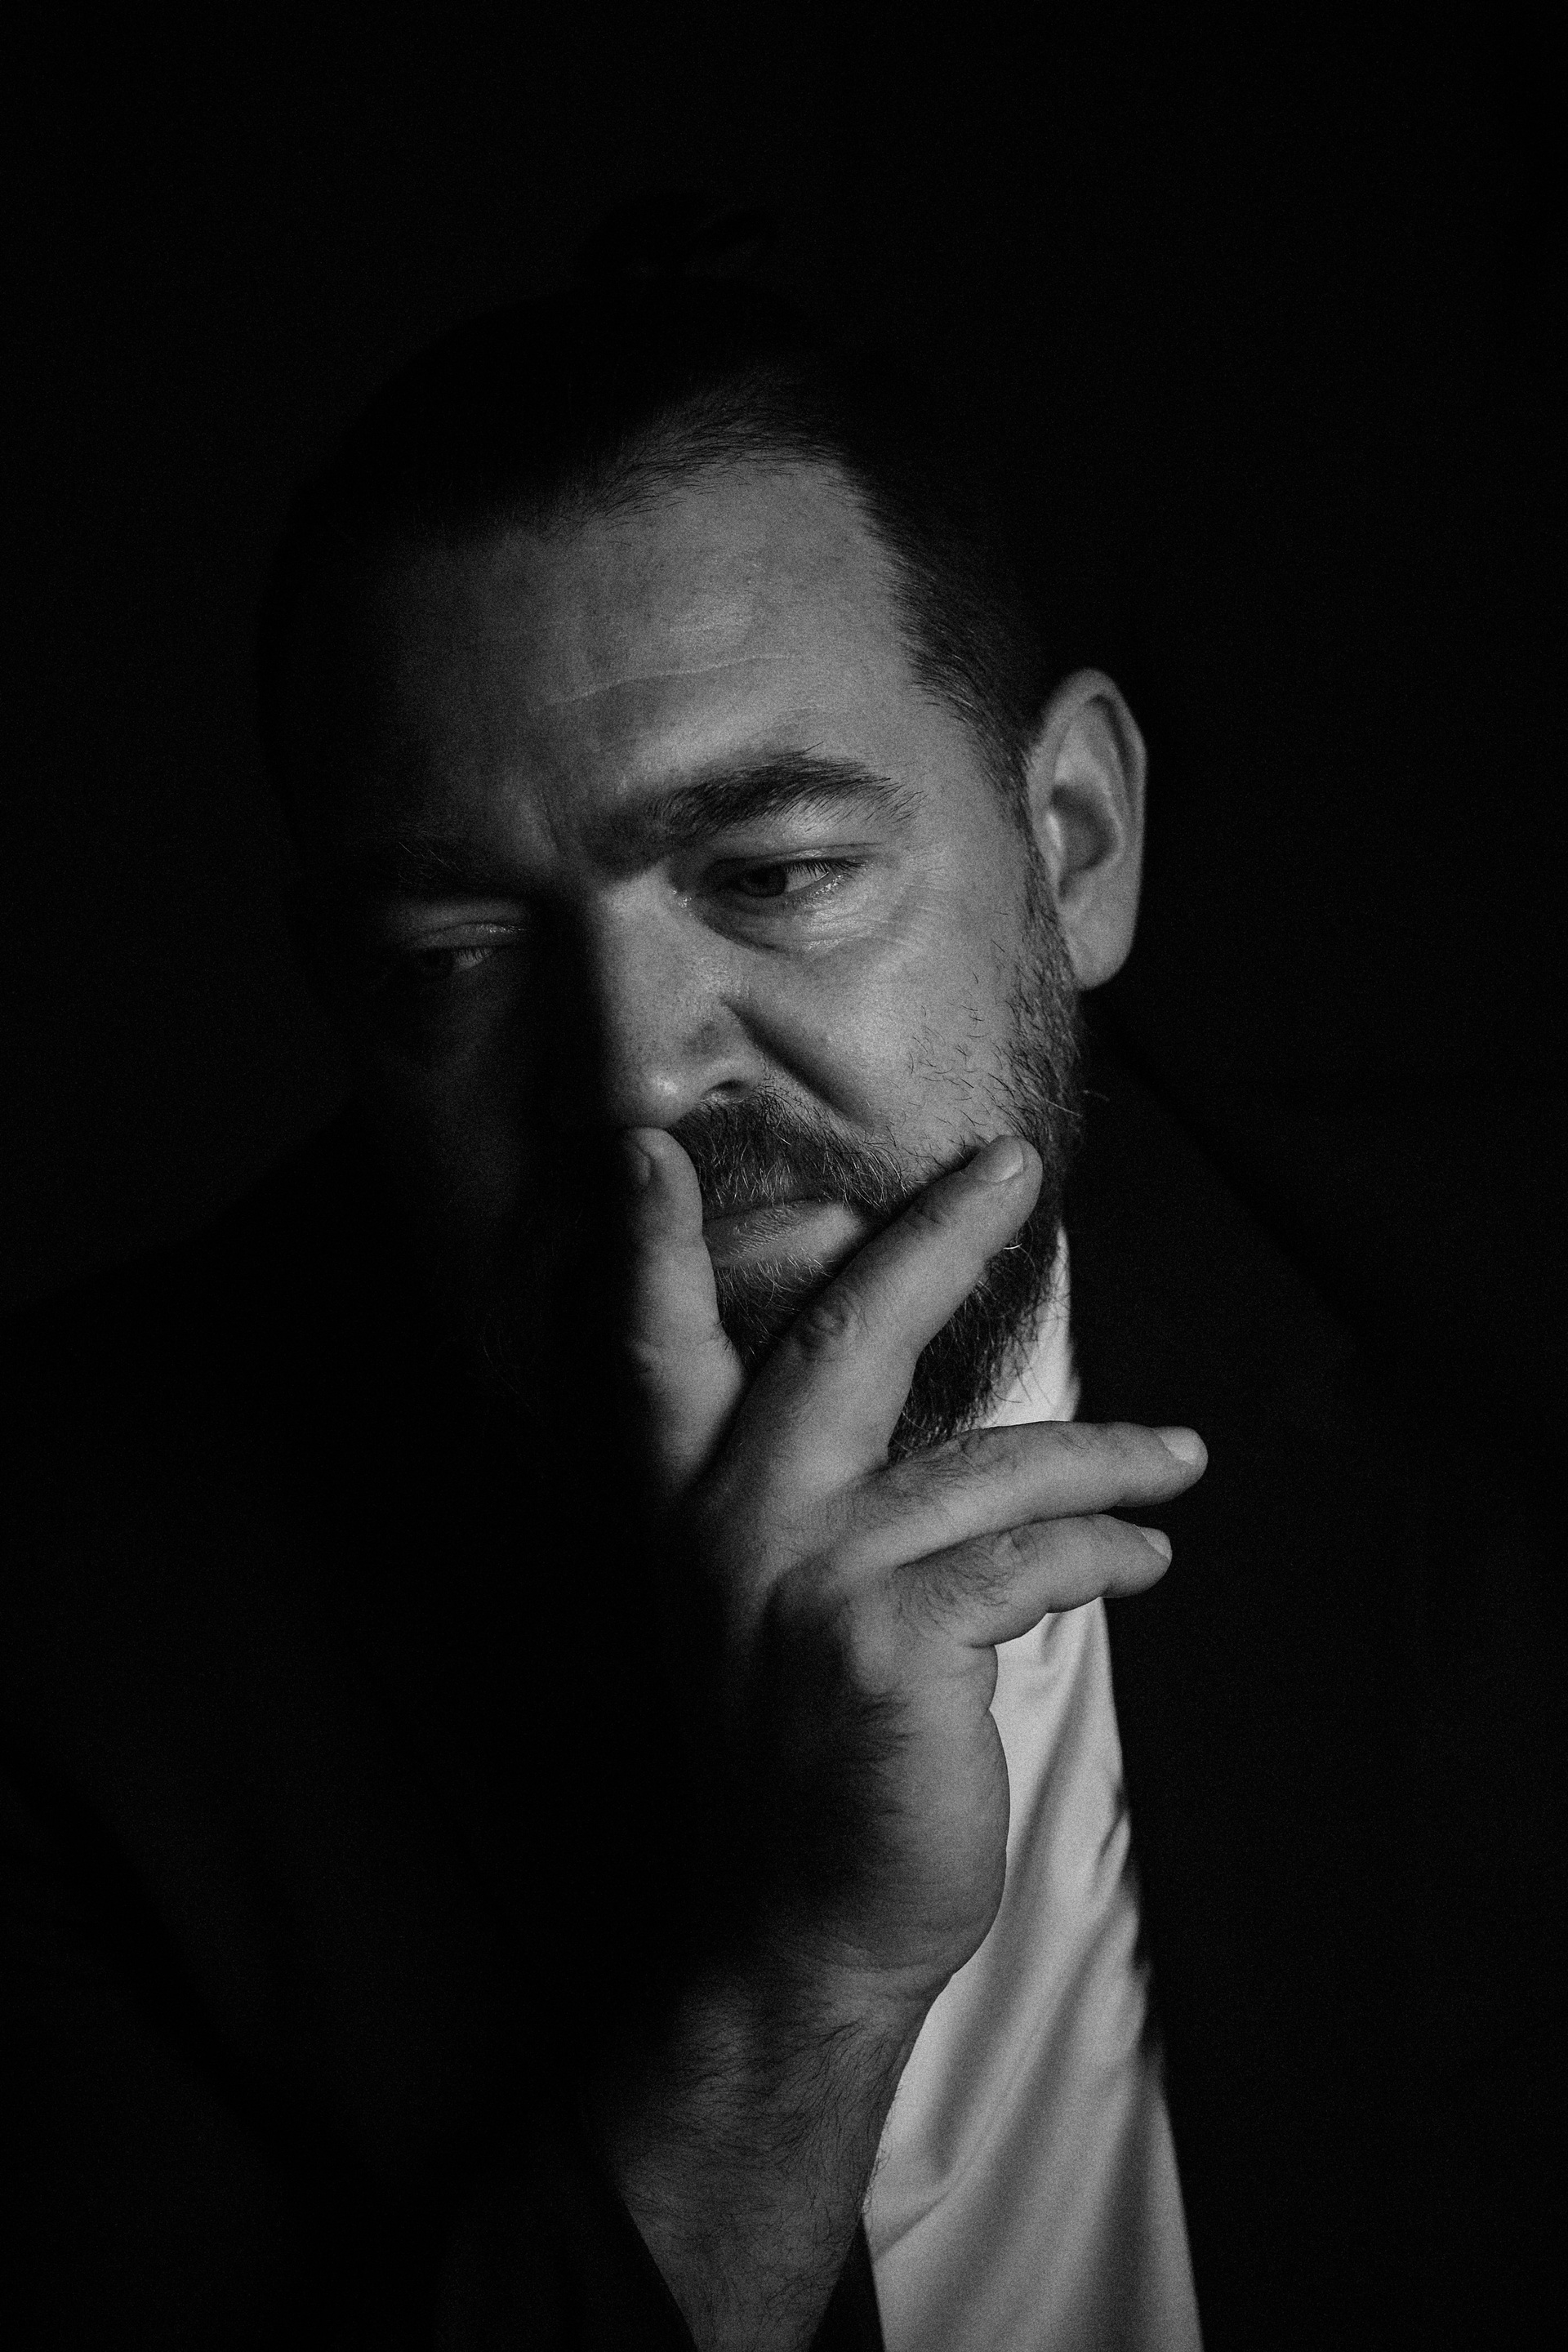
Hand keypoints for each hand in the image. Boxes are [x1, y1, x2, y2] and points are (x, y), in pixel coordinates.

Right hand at [597, 1126, 1205, 2350]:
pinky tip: (1150, 1563)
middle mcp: (732, 1527)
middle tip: (1005, 1166)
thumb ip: (807, 1518)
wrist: (789, 1932)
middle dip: (926, 1241)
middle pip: (838, 1341)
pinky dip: (1105, 1554)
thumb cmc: (790, 1769)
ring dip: (1106, 1455)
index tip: (646, 1147)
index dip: (648, 1249)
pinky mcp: (891, 1644)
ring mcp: (809, 1579)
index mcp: (686, 1514)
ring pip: (987, 1462)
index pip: (655, 1354)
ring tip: (1180, 1458)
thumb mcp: (756, 1621)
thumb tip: (940, 1442)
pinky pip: (1030, 1562)